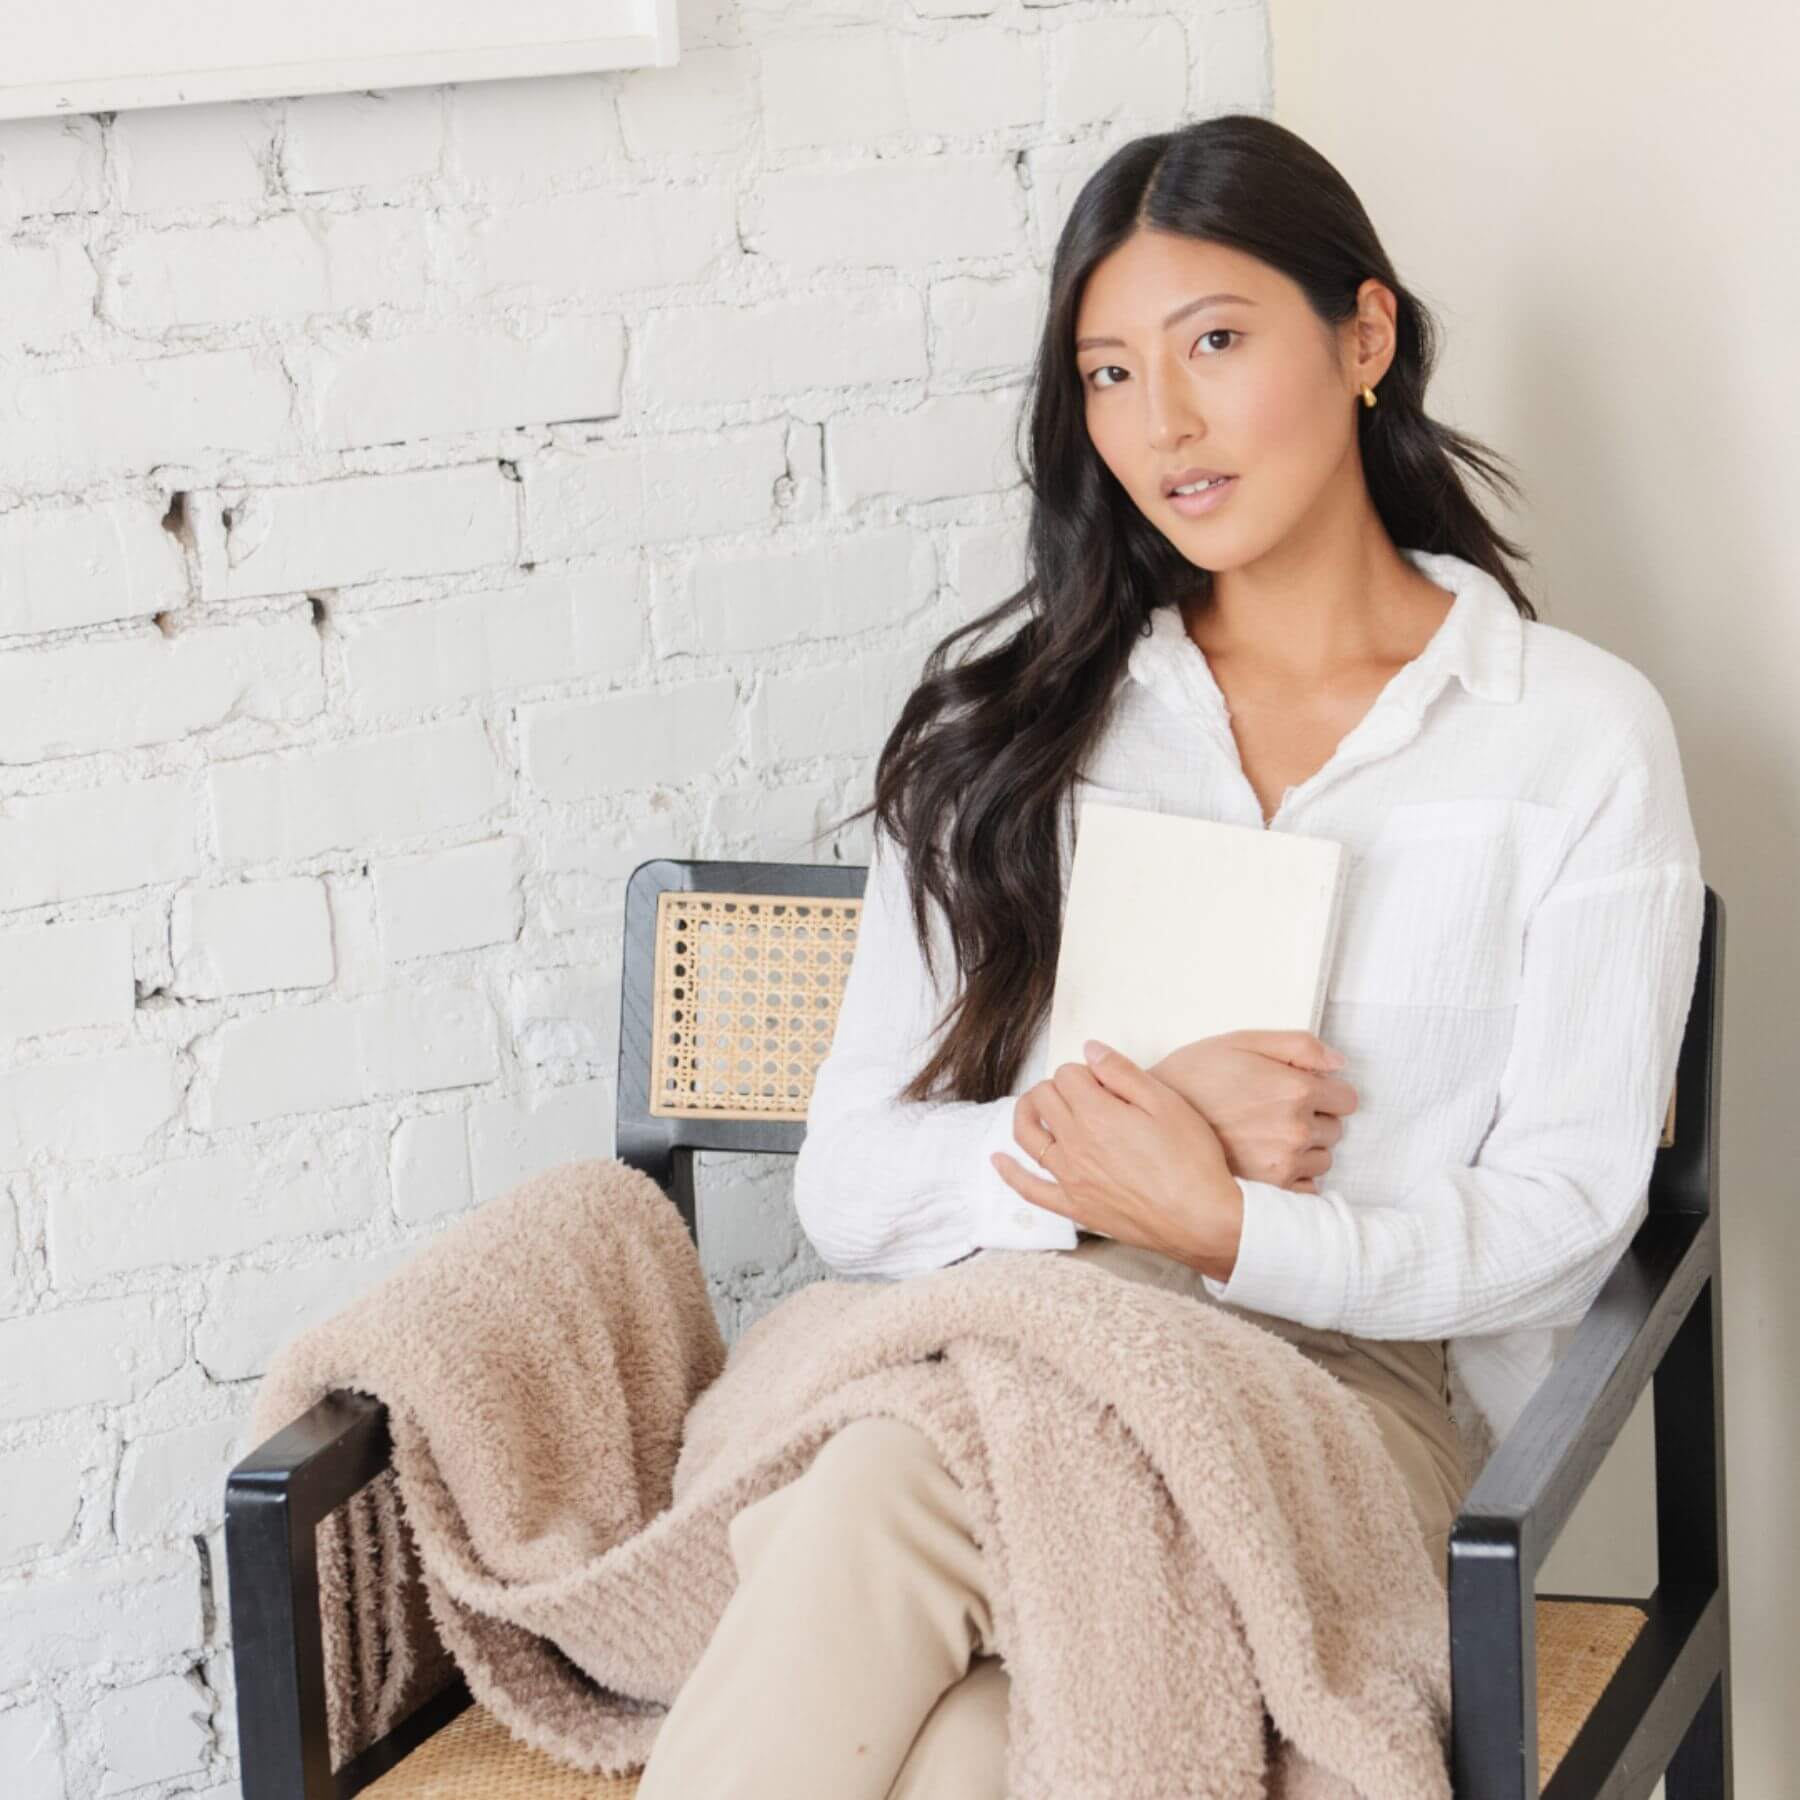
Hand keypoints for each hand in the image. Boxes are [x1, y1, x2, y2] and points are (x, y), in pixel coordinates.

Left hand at [989, 1038, 1243, 1280]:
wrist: (1203, 1219)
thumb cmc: (1192, 1160)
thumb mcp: (1166, 1103)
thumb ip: (1122, 1073)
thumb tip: (1090, 1049)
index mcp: (1096, 1114)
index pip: (1067, 1074)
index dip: (1084, 1070)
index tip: (1104, 1081)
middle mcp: (1074, 1143)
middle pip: (1043, 1099)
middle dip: (1057, 1086)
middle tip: (1081, 1092)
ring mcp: (1070, 1177)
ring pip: (1027, 1135)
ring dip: (1026, 1114)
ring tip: (1035, 1106)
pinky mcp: (1074, 1206)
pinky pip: (1029, 1189)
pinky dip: (1010, 1172)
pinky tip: (998, 1160)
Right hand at [1148, 1030, 1357, 1193]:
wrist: (1147, 1119)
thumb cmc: (1192, 1076)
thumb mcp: (1240, 1042)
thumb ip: (1298, 1045)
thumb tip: (1339, 1062)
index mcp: (1295, 1089)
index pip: (1346, 1098)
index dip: (1324, 1092)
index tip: (1299, 1092)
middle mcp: (1295, 1129)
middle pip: (1334, 1130)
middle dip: (1312, 1120)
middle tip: (1273, 1114)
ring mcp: (1283, 1164)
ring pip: (1320, 1160)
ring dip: (1303, 1151)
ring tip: (1263, 1138)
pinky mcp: (1269, 1191)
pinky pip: (1305, 1190)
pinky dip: (1292, 1179)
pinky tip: (1263, 1163)